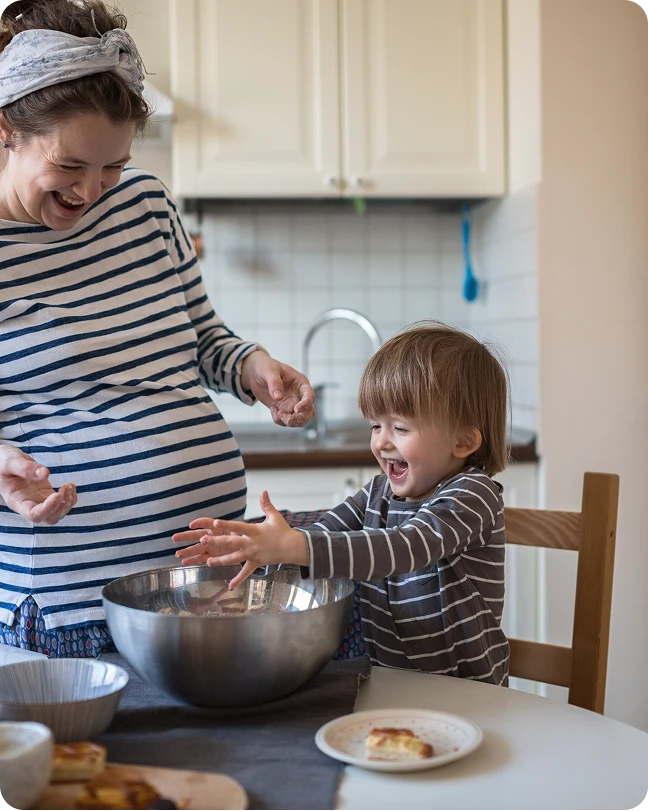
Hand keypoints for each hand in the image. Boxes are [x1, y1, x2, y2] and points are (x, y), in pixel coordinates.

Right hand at [0, 446, 76, 523]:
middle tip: (65, 488)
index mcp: (16, 500)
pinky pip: (62, 504)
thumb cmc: (2, 461)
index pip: (34, 515)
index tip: (57, 494)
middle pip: (49, 518)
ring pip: (58, 513)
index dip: (48, 508)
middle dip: (62, 507)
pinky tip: (70, 486)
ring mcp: (39, 500)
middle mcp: (28, 504)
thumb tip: (45, 473)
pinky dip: (70, 497)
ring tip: (69, 485)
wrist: (2, 460)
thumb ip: (25, 468)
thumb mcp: (10, 461)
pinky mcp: (46, 494)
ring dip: (68, 502)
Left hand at [172, 491, 307, 587]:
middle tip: (203, 541)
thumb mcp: (274, 516)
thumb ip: (266, 504)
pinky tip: (229, 586)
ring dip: (221, 561)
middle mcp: (251, 543)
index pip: (237, 527)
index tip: (214, 524)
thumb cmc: (283, 531)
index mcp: (254, 531)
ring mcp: (253, 554)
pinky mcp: (256, 563)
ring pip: (234, 559)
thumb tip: (263, 491)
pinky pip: (246, 572)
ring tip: (208, 562)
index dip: (226, 525)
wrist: (292, 547)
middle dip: (217, 542)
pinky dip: (238, 579)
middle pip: (231, 543)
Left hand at [240, 351, 314, 426]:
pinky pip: (285, 421)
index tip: (296, 409)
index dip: (306, 404)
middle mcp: (299, 395)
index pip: (310, 396)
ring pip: (300, 420)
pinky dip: (279, 420)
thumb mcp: (269, 371)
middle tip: (287, 419)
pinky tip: (272, 409)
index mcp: (301, 383)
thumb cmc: (266, 367)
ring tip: (276, 412)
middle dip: (300, 419)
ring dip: (289, 422)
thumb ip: (274, 383)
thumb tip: (278, 397)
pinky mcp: (283, 410)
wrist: (256, 373)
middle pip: (309, 412)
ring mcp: (292, 404)